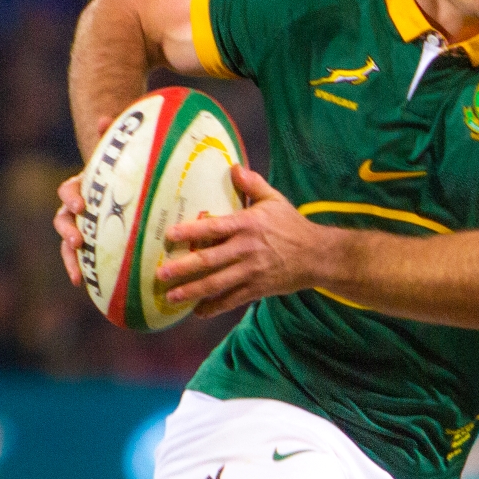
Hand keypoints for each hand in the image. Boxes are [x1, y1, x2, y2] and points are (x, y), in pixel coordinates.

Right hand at [53, 115, 113, 288]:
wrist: (120, 184)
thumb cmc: (123, 168)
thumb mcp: (120, 154)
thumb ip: (114, 136)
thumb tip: (106, 117)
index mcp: (81, 187)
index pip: (68, 192)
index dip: (72, 198)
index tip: (81, 205)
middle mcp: (75, 209)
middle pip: (63, 220)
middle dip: (68, 232)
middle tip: (78, 240)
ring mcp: (80, 227)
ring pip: (69, 243)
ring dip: (71, 258)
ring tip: (78, 273)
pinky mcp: (89, 245)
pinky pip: (84, 260)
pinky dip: (83, 271)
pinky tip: (90, 287)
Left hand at [157, 166, 334, 318]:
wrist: (318, 256)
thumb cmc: (292, 226)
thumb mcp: (274, 200)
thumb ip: (252, 184)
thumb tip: (234, 166)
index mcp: (247, 225)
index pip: (214, 228)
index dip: (190, 232)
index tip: (169, 235)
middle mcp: (246, 249)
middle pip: (209, 260)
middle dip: (183, 268)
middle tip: (160, 273)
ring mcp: (251, 271)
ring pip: (217, 284)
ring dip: (192, 291)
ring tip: (171, 296)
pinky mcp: (257, 289)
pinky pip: (232, 300)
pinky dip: (214, 307)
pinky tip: (197, 311)